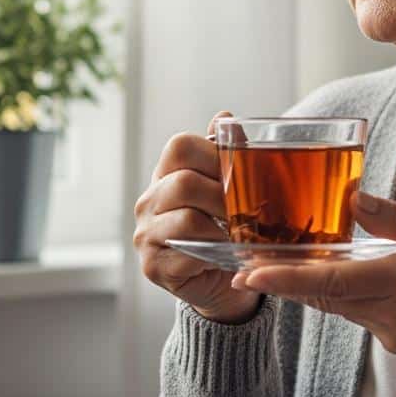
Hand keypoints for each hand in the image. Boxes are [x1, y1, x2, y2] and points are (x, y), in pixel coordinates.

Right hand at [133, 111, 259, 324]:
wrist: (221, 279)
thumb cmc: (224, 228)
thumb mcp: (226, 189)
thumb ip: (225, 154)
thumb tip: (225, 117)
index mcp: (165, 174)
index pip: (180, 146)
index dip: (214, 154)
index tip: (238, 173)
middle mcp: (148, 200)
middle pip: (184, 183)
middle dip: (224, 196)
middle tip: (250, 210)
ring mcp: (146, 234)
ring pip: (188, 220)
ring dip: (223, 228)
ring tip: (243, 234)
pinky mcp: (153, 265)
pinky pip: (187, 254)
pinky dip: (214, 254)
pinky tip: (227, 255)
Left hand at [231, 190, 395, 351]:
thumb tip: (353, 198)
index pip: (331, 282)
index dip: (287, 278)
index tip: (250, 273)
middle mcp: (388, 314)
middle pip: (322, 297)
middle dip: (283, 281)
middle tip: (243, 263)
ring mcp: (390, 332)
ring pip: (335, 306)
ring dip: (306, 286)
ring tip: (273, 262)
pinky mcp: (394, 338)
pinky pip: (354, 313)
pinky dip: (334, 292)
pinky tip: (326, 272)